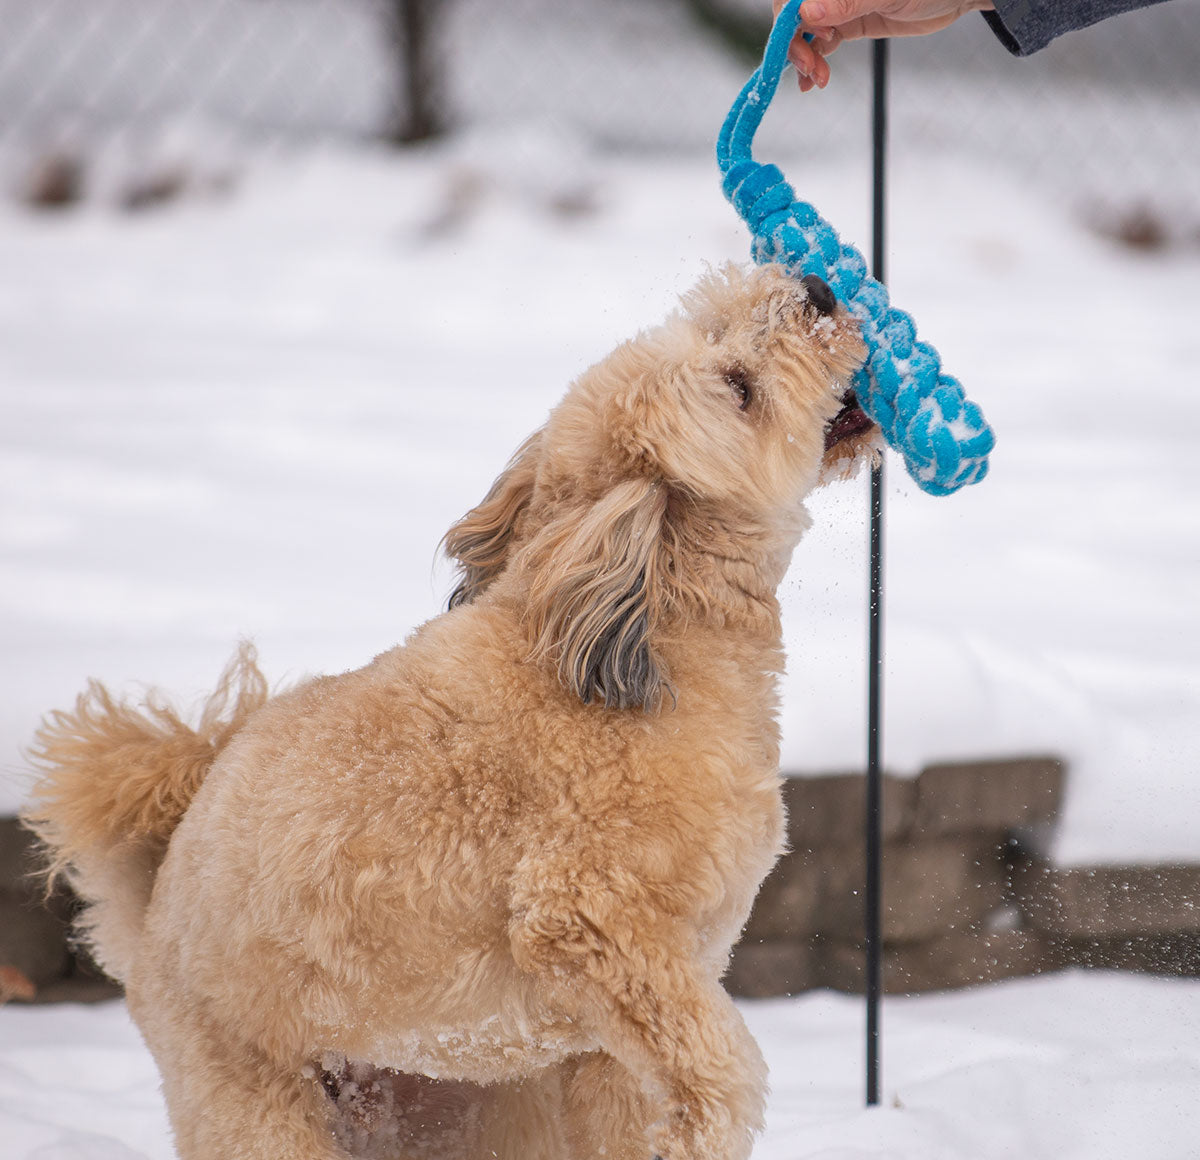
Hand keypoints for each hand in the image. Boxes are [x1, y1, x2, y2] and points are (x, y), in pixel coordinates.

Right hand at [773, 0, 995, 90]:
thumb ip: (845, 2)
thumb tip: (808, 13)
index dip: (790, 20)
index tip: (804, 40)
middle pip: (794, 16)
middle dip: (796, 44)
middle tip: (810, 68)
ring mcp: (837, 5)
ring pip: (806, 32)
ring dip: (805, 58)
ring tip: (818, 79)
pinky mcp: (848, 23)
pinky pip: (821, 43)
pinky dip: (814, 62)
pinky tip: (814, 80)